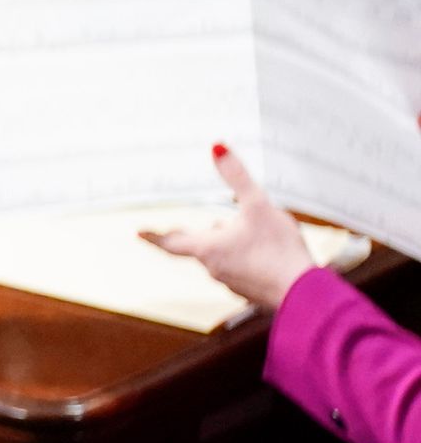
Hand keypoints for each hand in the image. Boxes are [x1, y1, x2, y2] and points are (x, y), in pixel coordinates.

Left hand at [140, 143, 315, 308]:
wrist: (304, 294)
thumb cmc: (279, 251)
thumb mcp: (258, 206)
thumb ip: (237, 178)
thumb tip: (217, 148)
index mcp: (207, 248)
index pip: (170, 241)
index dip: (154, 235)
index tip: (138, 233)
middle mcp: (213, 268)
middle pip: (198, 246)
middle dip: (197, 234)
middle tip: (182, 228)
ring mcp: (231, 282)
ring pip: (221, 256)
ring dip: (226, 244)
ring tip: (245, 232)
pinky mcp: (250, 290)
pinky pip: (240, 269)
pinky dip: (245, 258)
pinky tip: (264, 252)